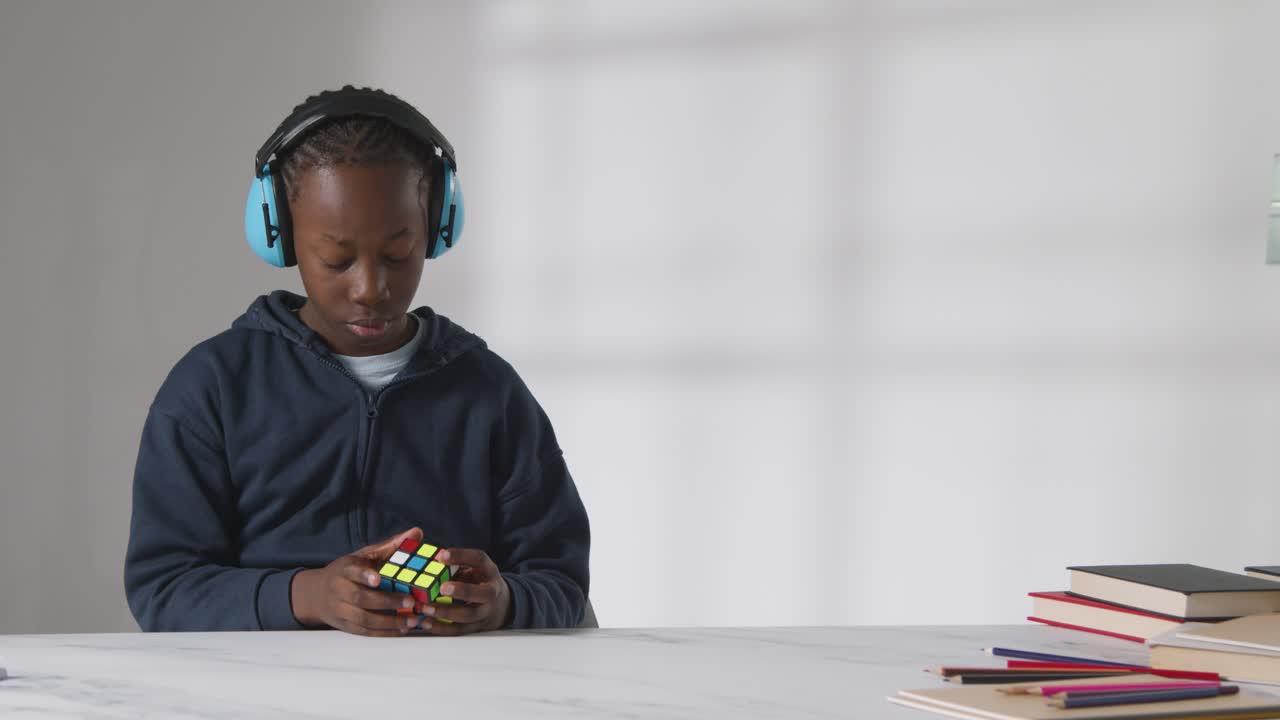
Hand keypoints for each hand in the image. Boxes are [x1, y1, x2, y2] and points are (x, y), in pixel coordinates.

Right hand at [290, 527, 425, 635]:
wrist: (316, 594)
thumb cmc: (348, 572)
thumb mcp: (364, 555)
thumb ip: (391, 546)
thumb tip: (417, 532)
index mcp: (344, 569)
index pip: (352, 571)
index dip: (364, 575)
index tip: (377, 578)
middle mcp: (339, 590)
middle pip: (361, 598)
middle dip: (387, 601)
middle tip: (411, 602)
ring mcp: (340, 610)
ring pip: (363, 619)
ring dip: (389, 622)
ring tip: (412, 620)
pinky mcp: (345, 626)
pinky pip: (365, 632)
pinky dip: (384, 633)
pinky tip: (402, 630)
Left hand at [415, 548, 511, 634]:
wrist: (500, 605)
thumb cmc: (480, 581)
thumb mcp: (474, 567)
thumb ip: (456, 564)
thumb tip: (433, 559)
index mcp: (489, 571)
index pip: (479, 559)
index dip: (461, 556)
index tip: (442, 555)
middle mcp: (491, 592)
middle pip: (482, 593)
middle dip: (462, 590)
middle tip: (443, 587)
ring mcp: (485, 611)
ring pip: (468, 615)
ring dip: (446, 612)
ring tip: (426, 608)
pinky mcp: (476, 626)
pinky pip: (459, 630)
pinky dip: (441, 628)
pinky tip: (427, 622)